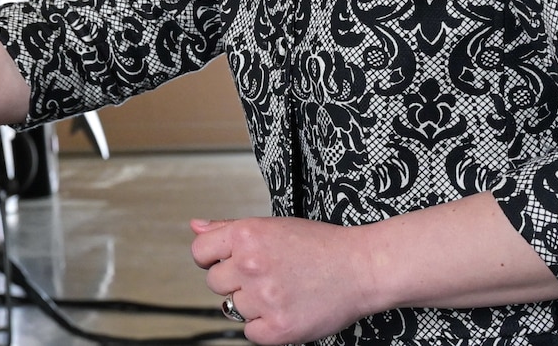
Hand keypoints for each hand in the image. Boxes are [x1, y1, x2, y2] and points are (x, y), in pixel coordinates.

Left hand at [190, 216, 376, 344]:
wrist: (361, 268)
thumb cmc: (320, 246)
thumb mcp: (271, 225)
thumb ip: (228, 228)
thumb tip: (196, 226)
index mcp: (245, 235)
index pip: (199, 252)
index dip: (212, 258)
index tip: (227, 262)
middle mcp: (250, 265)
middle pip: (214, 282)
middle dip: (235, 281)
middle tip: (265, 276)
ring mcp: (264, 298)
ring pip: (233, 308)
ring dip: (252, 303)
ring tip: (281, 290)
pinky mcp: (278, 328)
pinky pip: (250, 332)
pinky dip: (264, 326)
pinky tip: (284, 308)